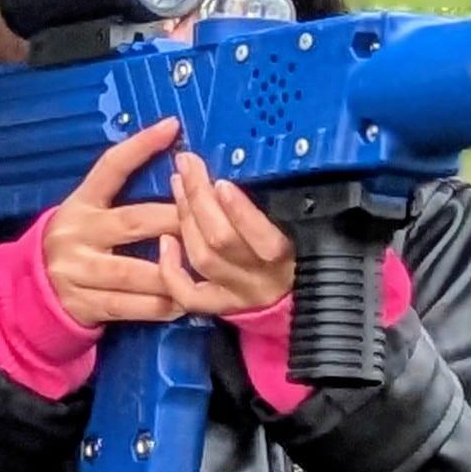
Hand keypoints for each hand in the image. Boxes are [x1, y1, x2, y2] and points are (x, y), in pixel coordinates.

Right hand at [35, 119, 188, 333]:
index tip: (172, 127)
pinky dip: (160, 306)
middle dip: (177, 221)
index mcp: (80, 203)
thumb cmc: (80, 243)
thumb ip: (122, 194)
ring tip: (205, 269)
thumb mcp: (89, 211)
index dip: (140, 146)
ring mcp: (77, 271)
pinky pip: (130, 306)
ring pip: (134, 271)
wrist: (36, 290)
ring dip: (173, 271)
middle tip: (213, 221)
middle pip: (134, 222)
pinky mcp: (85, 304)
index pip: (109, 167)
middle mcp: (76, 233)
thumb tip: (178, 172)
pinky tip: (182, 302)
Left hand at [155, 155, 296, 319]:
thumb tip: (247, 168)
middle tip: (188, 165)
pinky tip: (165, 240)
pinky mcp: (220, 307)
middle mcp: (263, 279)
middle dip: (200, 197)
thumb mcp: (302, 228)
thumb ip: (280, 205)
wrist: (305, 300)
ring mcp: (239, 295)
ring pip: (203, 258)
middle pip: (222, 240)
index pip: (266, 238)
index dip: (240, 211)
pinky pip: (188, 294)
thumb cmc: (300, 253)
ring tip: (177, 185)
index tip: (222, 183)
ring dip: (186, 218)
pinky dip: (172, 269)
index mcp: (292, 256)